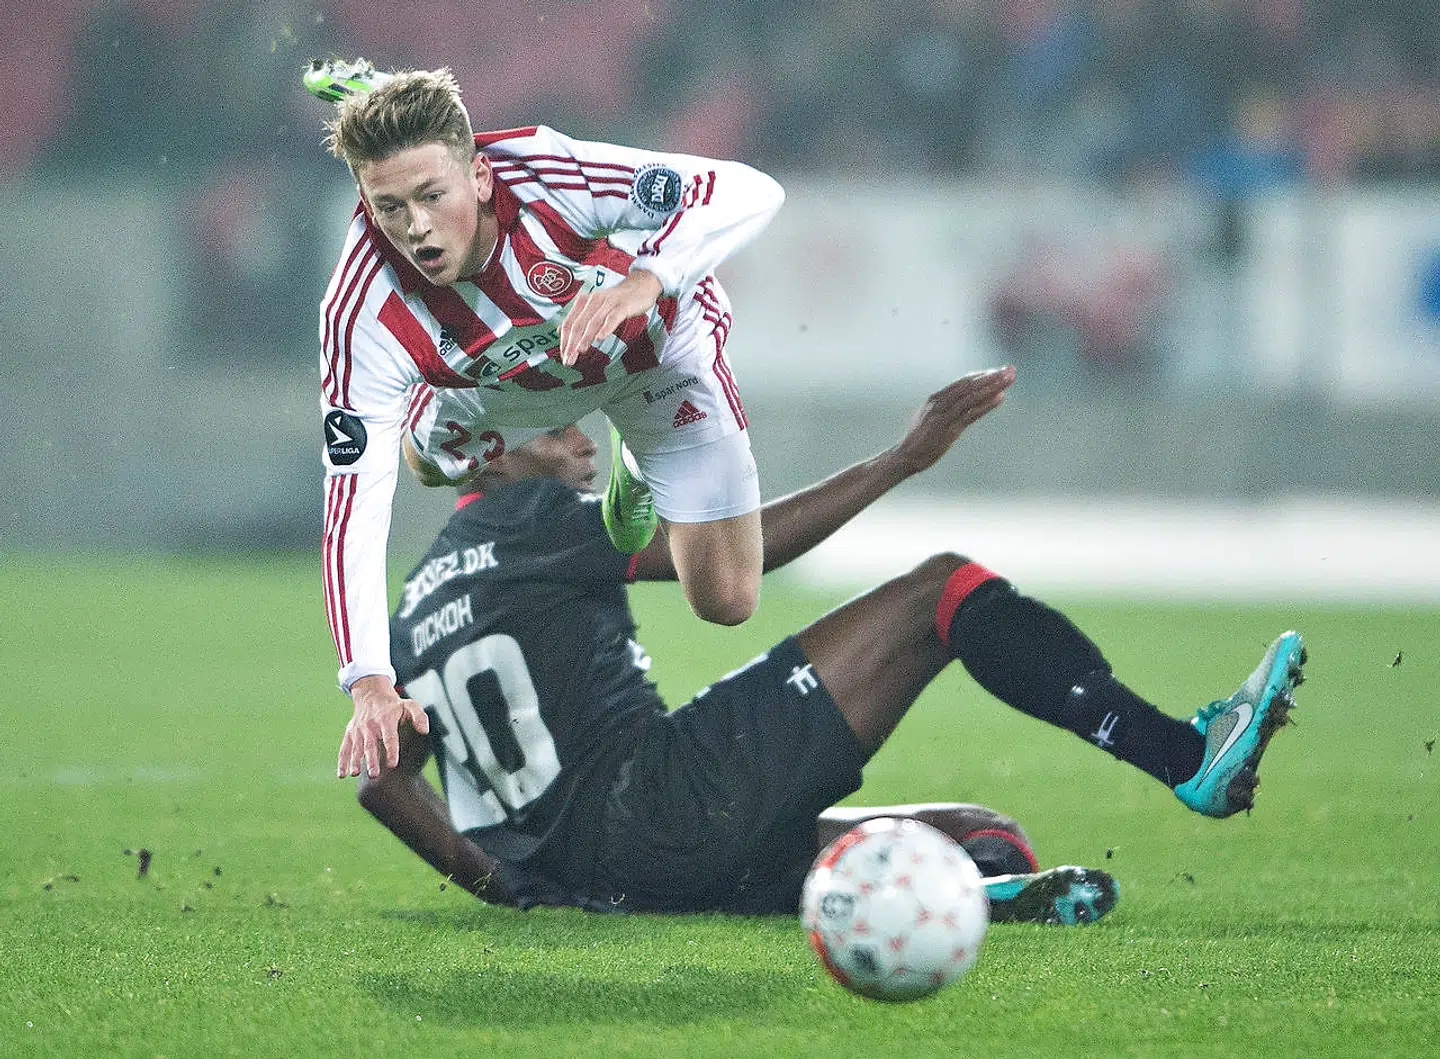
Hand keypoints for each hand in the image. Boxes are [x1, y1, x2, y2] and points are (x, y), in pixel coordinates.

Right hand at [338, 675, 430, 778]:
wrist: (371, 694)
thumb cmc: (394, 705)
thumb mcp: (410, 705)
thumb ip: (419, 716)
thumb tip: (425, 731)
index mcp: (386, 719)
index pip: (389, 737)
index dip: (391, 750)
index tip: (392, 764)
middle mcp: (371, 725)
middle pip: (370, 745)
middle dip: (371, 760)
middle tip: (374, 774)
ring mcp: (359, 730)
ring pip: (356, 747)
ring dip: (355, 761)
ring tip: (355, 774)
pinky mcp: (350, 733)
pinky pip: (344, 748)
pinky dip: (342, 761)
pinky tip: (342, 774)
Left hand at [558, 270, 662, 364]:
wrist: (641, 285)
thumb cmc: (617, 300)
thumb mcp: (595, 307)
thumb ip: (579, 318)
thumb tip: (560, 331)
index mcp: (584, 302)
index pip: (569, 323)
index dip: (564, 341)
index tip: (563, 356)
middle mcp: (593, 300)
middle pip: (578, 324)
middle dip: (572, 344)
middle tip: (569, 360)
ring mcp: (608, 302)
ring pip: (593, 322)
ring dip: (585, 338)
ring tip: (580, 351)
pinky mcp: (622, 305)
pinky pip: (612, 318)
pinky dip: (605, 328)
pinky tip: (600, 338)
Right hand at [890, 366, 1015, 476]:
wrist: (906, 456)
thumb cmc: (920, 440)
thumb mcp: (932, 420)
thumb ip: (947, 411)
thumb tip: (966, 406)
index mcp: (936, 398)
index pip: (963, 382)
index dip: (982, 376)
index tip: (999, 371)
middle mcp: (940, 402)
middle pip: (970, 385)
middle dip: (992, 376)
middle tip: (1011, 369)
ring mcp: (944, 415)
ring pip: (972, 395)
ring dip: (992, 386)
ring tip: (1009, 379)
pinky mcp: (948, 428)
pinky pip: (970, 413)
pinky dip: (986, 404)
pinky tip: (1000, 397)